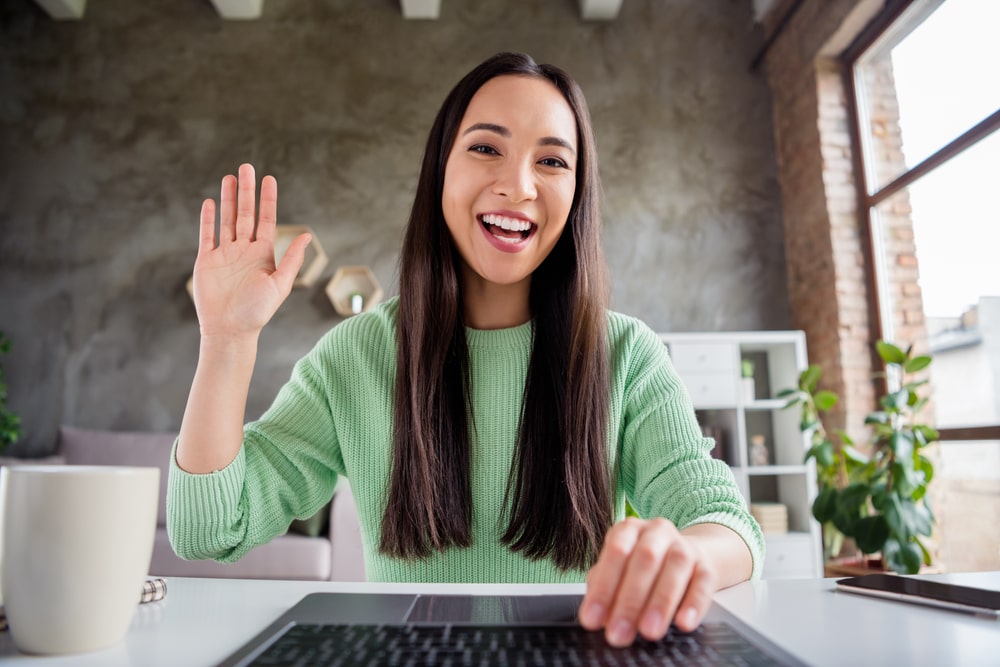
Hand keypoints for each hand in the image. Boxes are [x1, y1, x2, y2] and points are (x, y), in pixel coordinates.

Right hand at [192, 163, 310, 338]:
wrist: (230, 330)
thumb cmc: (257, 312)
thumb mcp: (280, 285)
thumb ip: (292, 260)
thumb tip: (306, 237)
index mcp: (263, 254)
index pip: (266, 219)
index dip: (267, 199)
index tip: (269, 178)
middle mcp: (245, 251)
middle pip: (245, 214)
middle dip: (246, 191)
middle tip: (246, 167)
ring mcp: (225, 254)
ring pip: (227, 220)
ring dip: (229, 199)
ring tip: (229, 177)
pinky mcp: (207, 261)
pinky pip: (207, 235)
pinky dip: (208, 219)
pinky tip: (211, 202)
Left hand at [579, 518, 716, 646]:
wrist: (687, 555)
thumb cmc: (643, 568)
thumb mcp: (619, 571)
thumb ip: (604, 589)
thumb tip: (596, 616)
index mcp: (629, 529)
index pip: (616, 552)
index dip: (603, 587)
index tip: (592, 619)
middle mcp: (657, 532)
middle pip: (645, 559)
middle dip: (630, 600)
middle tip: (620, 632)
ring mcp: (685, 546)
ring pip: (676, 568)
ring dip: (661, 602)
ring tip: (649, 631)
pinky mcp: (707, 566)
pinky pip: (703, 583)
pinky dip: (693, 604)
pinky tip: (683, 622)